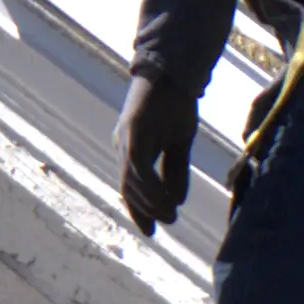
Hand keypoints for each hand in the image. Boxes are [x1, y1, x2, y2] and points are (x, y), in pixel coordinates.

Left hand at [115, 76, 199, 236]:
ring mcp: (127, 138)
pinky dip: (150, 185)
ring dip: (149, 202)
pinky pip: (138, 165)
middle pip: (128, 187)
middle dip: (142, 211)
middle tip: (159, 228)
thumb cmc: (175, 103)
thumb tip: (176, 201)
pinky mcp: (135, 130)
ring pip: (131, 180)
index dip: (140, 210)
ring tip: (169, 216)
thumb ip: (175, 170)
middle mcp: (125, 145)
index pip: (132, 186)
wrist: (173, 71)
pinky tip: (164, 198)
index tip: (152, 231)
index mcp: (133, 148)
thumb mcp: (179, 142)